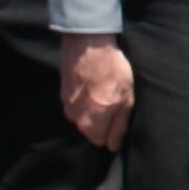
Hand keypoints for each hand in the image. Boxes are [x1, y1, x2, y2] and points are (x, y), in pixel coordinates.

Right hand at [62, 32, 134, 150]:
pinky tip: (92, 81)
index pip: (102, 141)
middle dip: (103, 118)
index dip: (112, 129)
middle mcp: (74, 119)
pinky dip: (84, 95)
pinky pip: (76, 102)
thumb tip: (114, 146)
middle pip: (91, 128)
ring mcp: (65, 105)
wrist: (88, 43)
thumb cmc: (111, 70)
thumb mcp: (126, 99)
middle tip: (113, 97)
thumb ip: (119, 127)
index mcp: (90, 124)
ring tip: (102, 87)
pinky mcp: (62, 92)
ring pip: (83, 114)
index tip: (119, 113)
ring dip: (93, 106)